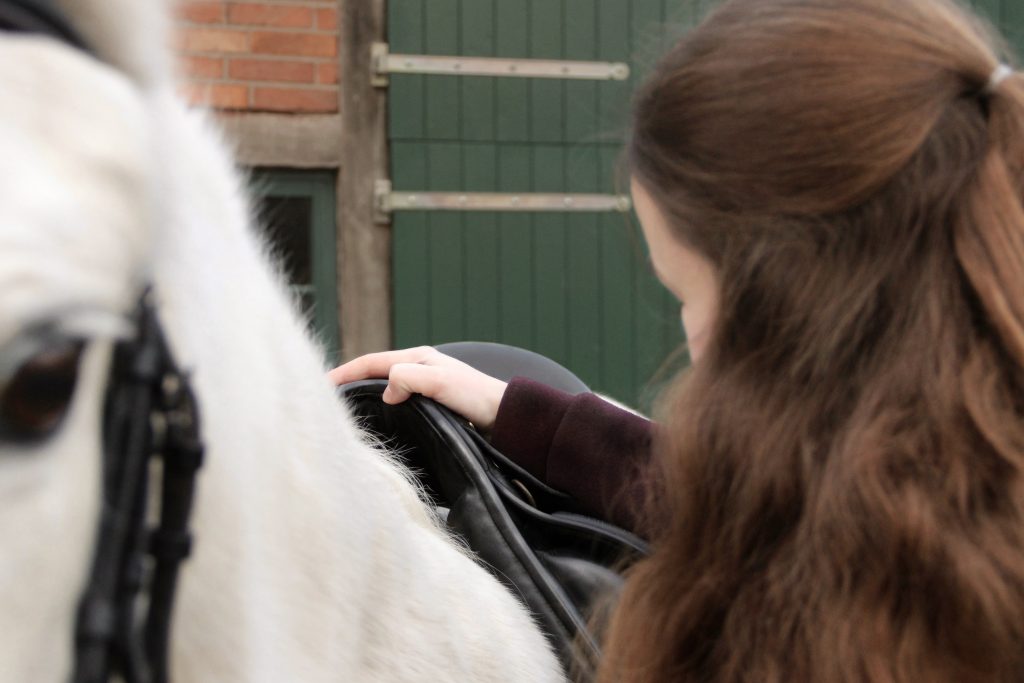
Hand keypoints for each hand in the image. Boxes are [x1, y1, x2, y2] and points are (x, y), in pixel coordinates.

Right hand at [328, 347, 507, 430]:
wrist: (504, 416)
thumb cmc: (475, 396)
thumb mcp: (440, 382)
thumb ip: (409, 378)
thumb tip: (386, 392)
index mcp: (418, 358)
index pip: (371, 362)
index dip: (345, 372)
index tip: (321, 385)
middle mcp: (418, 369)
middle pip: (374, 373)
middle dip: (349, 382)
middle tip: (324, 398)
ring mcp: (423, 386)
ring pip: (384, 388)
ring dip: (363, 396)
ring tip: (343, 411)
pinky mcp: (429, 403)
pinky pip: (396, 402)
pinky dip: (380, 407)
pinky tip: (374, 420)